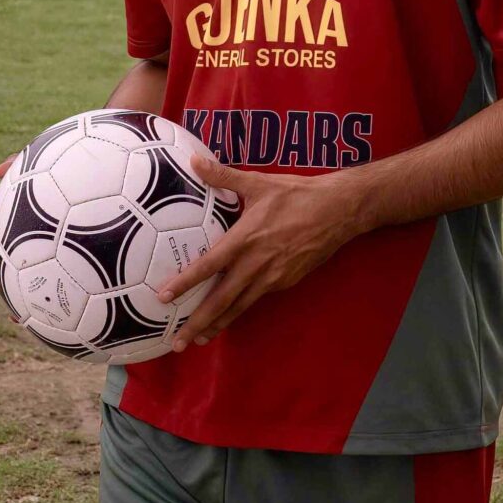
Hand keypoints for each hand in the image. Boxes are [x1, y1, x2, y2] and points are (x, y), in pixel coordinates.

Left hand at [157, 157, 366, 348]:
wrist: (338, 211)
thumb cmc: (297, 194)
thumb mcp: (258, 183)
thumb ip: (223, 176)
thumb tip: (194, 160)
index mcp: (244, 239)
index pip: (208, 266)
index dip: (185, 282)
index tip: (164, 297)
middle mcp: (255, 264)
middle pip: (220, 300)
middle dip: (197, 322)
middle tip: (176, 342)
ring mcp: (272, 277)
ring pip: (239, 307)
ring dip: (217, 325)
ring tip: (198, 340)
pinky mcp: (286, 282)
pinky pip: (256, 299)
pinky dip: (239, 311)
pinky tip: (229, 316)